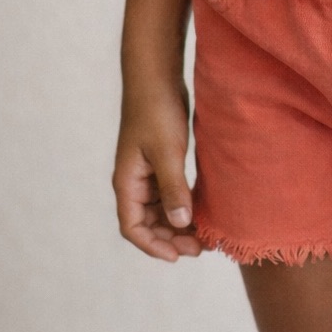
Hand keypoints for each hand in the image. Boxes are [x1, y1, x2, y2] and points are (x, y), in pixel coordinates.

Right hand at [113, 77, 203, 261]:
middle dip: (171, 238)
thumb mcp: (167, 151)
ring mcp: (147, 171)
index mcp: (127, 182)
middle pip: (147, 223)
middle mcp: (134, 181)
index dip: (153, 246)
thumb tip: (180, 223)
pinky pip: (170, 192)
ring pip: (160, 210)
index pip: (132, 227)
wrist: (157, 75)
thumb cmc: (156, 110)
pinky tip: (203, 209)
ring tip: (205, 234)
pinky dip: (183, 204)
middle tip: (200, 247)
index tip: (178, 256)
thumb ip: (173, 188)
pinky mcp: (161, 160)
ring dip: (178, 224)